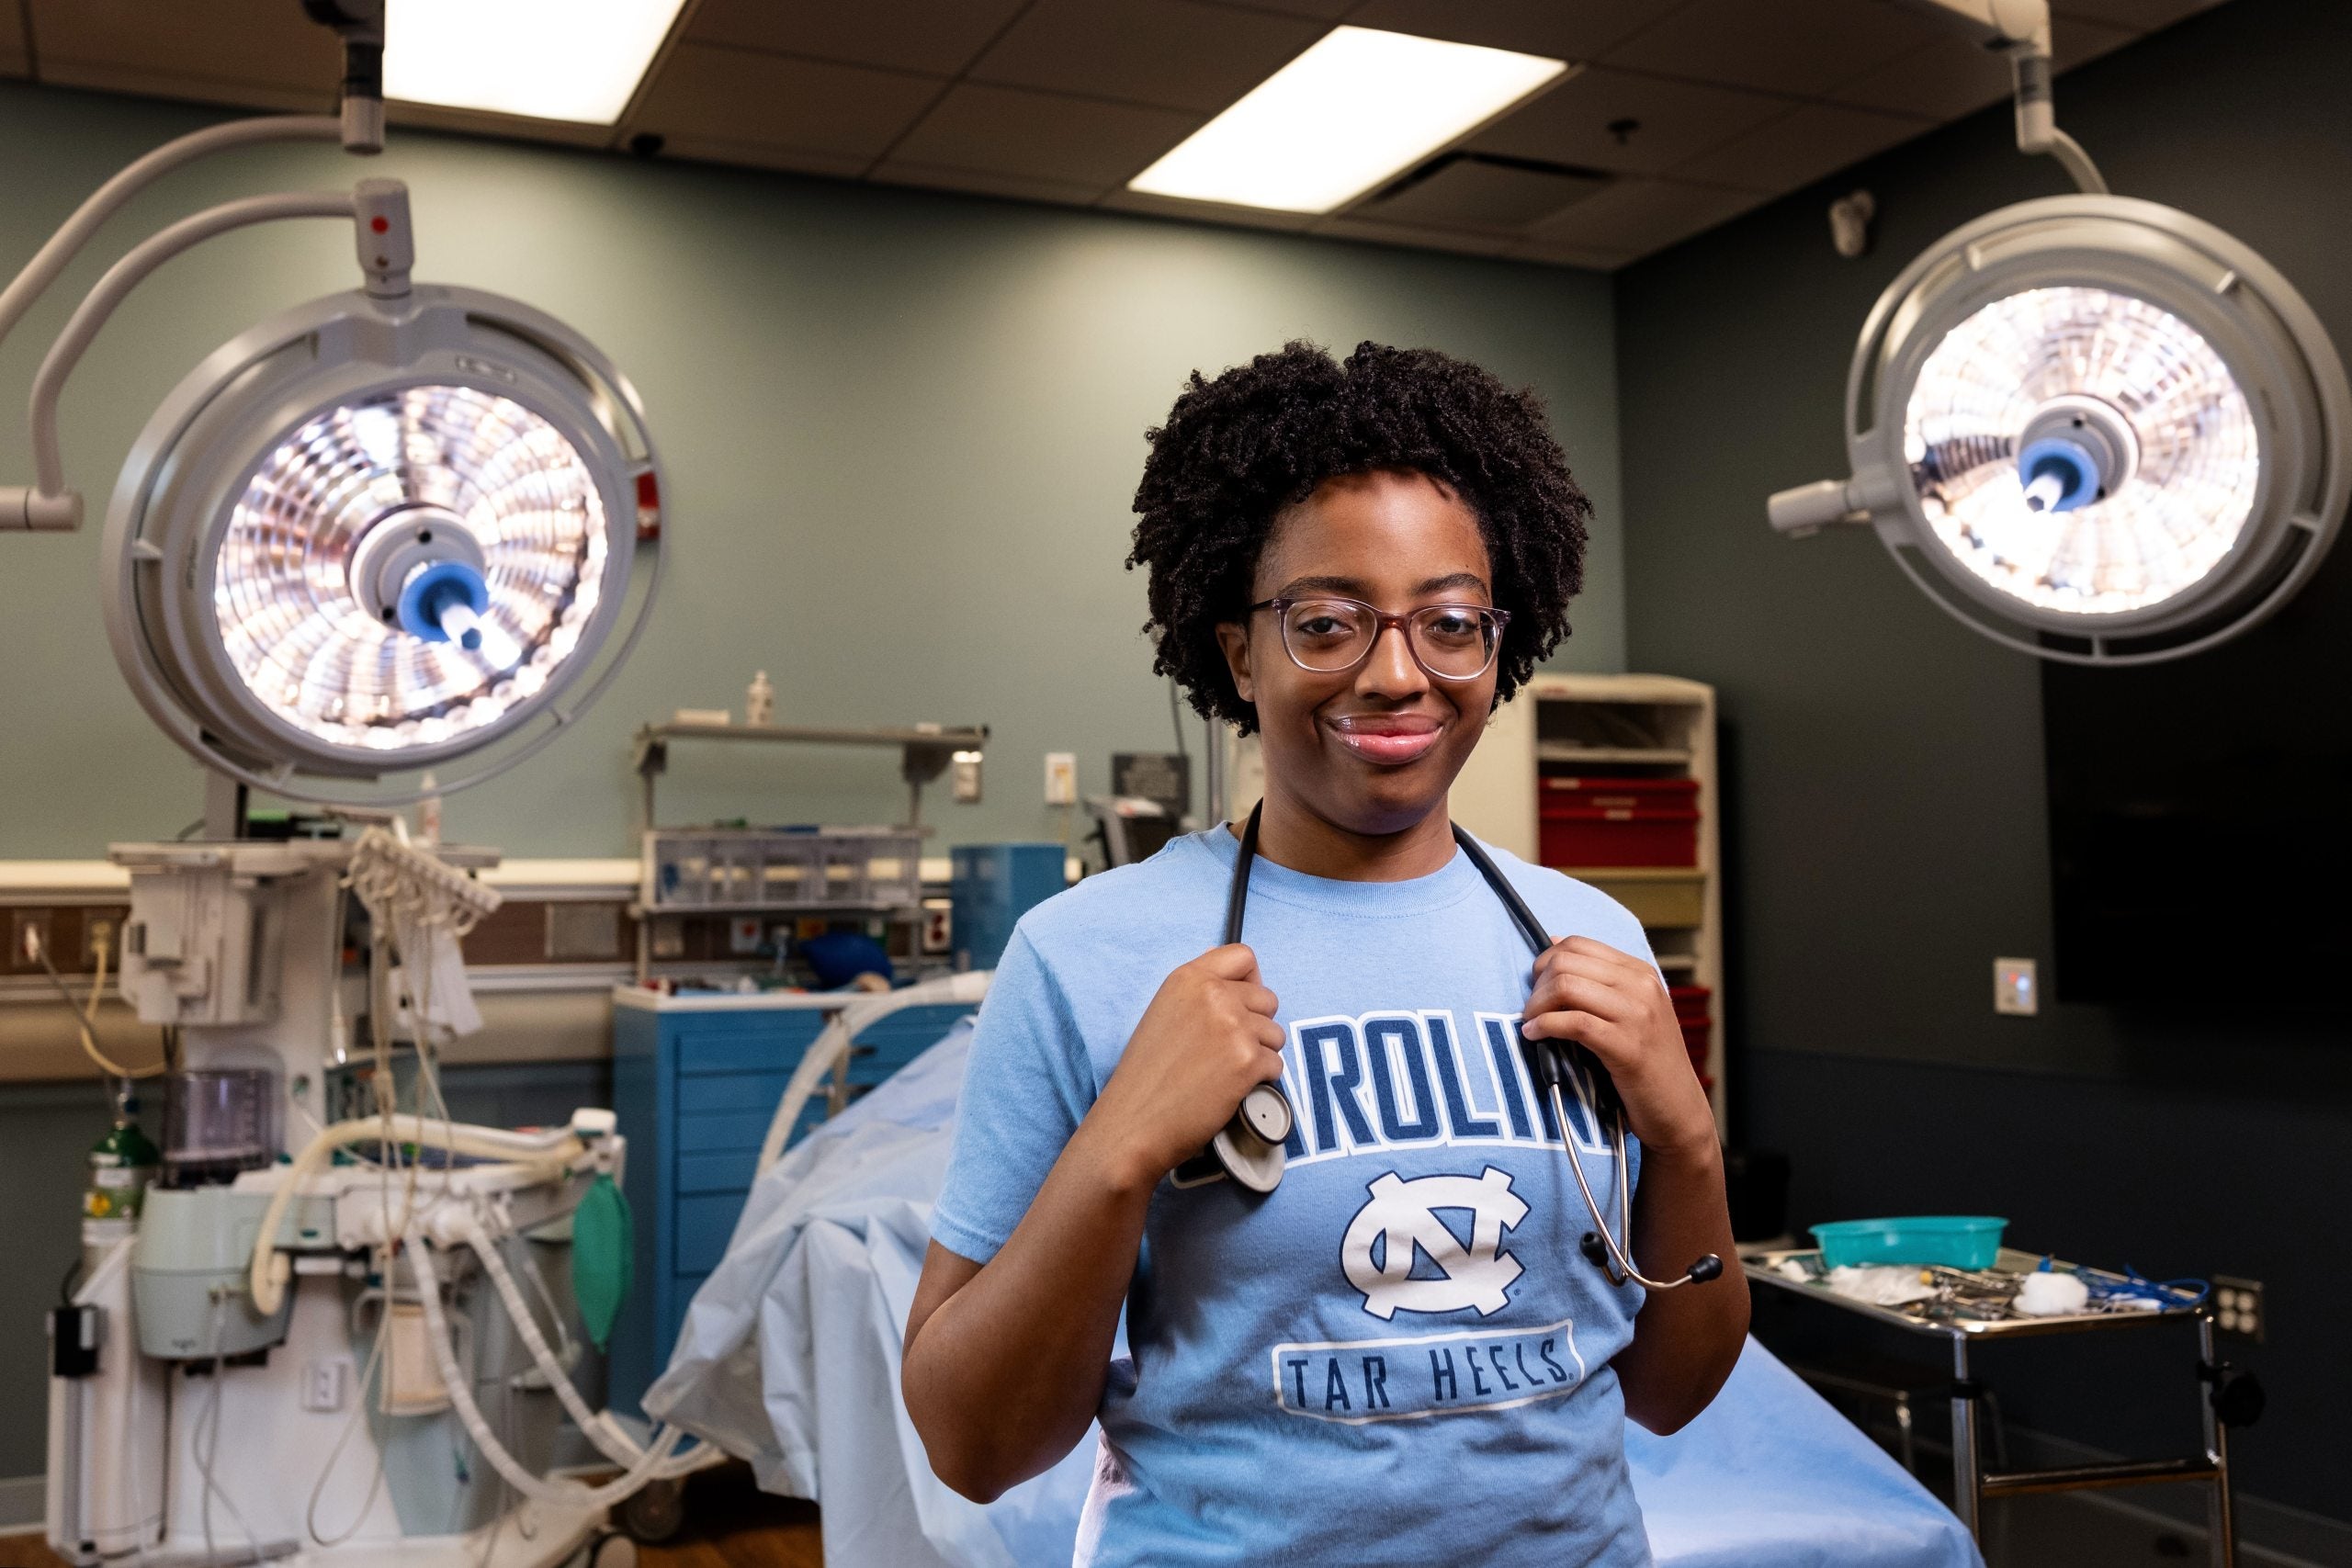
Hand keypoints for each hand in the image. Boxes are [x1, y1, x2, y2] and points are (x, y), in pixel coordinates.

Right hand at [1085, 944, 1284, 1184]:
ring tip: (1225, 1072)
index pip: (1243, 956)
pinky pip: (1276, 1064)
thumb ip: (1197, 989)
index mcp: (1188, 978)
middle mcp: (1214, 995)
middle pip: (1267, 997)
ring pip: (1276, 1034)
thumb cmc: (1145, 1076)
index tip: (1244, 1002)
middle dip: (1256, 1024)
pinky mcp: (1247, 1061)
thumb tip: (1225, 963)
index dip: (1250, 981)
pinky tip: (1230, 1088)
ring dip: (1259, 1054)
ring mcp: (1233, 1026)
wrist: (1134, 1123)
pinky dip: (1260, 1080)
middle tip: (1227, 1050)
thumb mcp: (1163, 1013)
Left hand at [1519, 937, 1715, 1161]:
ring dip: (1537, 1006)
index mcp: (1641, 972)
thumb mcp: (1629, 1010)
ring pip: (1566, 987)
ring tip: (1531, 1024)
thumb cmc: (1646, 1062)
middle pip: (1567, 963)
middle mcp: (1642, 987)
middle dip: (1537, 985)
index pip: (1578, 944)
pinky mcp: (1628, 1047)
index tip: (1537, 987)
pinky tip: (1535, 1036)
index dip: (1546, 962)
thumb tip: (1552, 943)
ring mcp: (1637, 1015)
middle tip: (1531, 1010)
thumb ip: (1597, 979)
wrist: (1677, 1109)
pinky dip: (1545, 1026)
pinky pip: (1574, 1022)